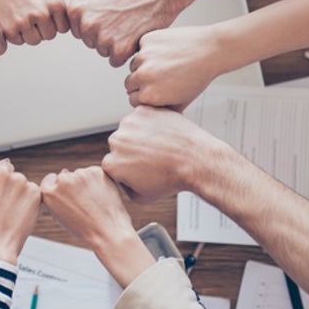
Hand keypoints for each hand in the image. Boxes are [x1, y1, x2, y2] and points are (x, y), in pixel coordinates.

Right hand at [0, 0, 67, 45]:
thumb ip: (56, 8)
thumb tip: (64, 25)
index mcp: (55, 3)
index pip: (63, 28)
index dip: (53, 23)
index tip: (43, 15)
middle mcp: (42, 13)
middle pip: (49, 36)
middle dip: (41, 29)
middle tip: (29, 15)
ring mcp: (26, 22)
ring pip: (34, 40)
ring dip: (28, 33)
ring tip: (19, 16)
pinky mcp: (9, 30)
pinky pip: (18, 41)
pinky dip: (14, 33)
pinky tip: (9, 17)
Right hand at [0, 152, 40, 263]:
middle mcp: (2, 170)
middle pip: (7, 167)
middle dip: (6, 180)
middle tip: (1, 200)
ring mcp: (20, 180)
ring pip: (20, 181)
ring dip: (17, 191)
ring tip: (9, 210)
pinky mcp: (35, 191)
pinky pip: (32, 191)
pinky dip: (28, 200)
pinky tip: (19, 213)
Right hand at [40, 167, 154, 286]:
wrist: (107, 231)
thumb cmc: (84, 227)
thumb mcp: (60, 214)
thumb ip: (56, 194)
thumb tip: (64, 171)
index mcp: (49, 193)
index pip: (50, 179)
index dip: (58, 186)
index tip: (67, 193)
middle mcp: (62, 181)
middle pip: (65, 176)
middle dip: (73, 185)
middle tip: (84, 202)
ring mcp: (79, 175)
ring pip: (81, 174)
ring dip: (86, 182)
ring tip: (94, 201)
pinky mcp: (95, 171)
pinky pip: (94, 173)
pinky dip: (98, 181)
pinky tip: (101, 195)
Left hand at [67, 0, 182, 67]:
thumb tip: (76, 3)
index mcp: (76, 9)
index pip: (78, 31)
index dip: (95, 26)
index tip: (109, 16)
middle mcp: (86, 24)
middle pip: (90, 42)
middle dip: (104, 35)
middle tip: (121, 21)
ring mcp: (102, 38)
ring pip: (103, 52)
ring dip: (115, 45)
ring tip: (128, 26)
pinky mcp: (119, 50)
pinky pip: (115, 61)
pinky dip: (125, 53)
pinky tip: (132, 37)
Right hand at [103, 106, 227, 202]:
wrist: (196, 161)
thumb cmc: (172, 180)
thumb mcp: (143, 197)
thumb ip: (124, 188)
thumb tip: (120, 178)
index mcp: (112, 164)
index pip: (113, 164)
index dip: (128, 168)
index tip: (143, 169)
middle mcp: (116, 141)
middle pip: (120, 145)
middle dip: (132, 149)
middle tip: (153, 156)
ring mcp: (129, 123)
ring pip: (130, 128)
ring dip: (140, 134)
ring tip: (160, 145)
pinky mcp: (143, 111)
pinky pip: (142, 116)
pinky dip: (151, 122)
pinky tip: (163, 134)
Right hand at [126, 25, 226, 110]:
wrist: (211, 50)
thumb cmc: (199, 76)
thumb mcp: (181, 102)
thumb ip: (161, 110)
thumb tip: (148, 113)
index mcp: (149, 95)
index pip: (132, 99)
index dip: (144, 96)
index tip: (154, 90)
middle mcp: (144, 76)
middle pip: (129, 83)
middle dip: (140, 82)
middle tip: (158, 77)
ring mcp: (144, 56)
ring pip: (134, 64)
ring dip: (144, 65)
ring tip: (164, 64)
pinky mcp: (147, 40)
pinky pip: (141, 47)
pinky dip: (150, 49)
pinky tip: (166, 52)